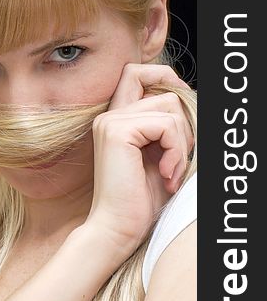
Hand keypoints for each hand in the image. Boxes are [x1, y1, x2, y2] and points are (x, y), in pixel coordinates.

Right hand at [84, 64, 193, 260]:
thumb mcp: (160, 154)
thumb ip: (167, 126)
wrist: (118, 228)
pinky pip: (167, 125)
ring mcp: (111, 122)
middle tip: (177, 157)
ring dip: (182, 142)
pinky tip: (166, 174)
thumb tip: (189, 99)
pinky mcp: (117, 132)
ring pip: (170, 107)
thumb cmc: (140, 199)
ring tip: (171, 171)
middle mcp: (109, 116)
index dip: (165, 78)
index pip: (137, 72)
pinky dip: (177, 151)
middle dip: (184, 123)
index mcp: (116, 120)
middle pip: (165, 90)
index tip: (180, 117)